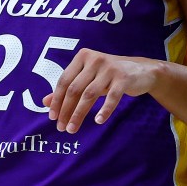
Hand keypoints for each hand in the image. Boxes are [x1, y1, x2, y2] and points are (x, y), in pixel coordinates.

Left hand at [43, 47, 159, 132]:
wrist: (141, 71)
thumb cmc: (109, 76)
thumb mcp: (88, 79)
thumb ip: (68, 88)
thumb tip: (45, 102)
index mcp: (83, 57)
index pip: (64, 80)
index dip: (57, 100)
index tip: (52, 117)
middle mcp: (95, 59)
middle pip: (75, 89)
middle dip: (66, 110)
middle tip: (61, 127)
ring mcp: (110, 68)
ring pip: (89, 95)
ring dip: (79, 114)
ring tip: (73, 129)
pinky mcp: (123, 78)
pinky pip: (111, 97)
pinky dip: (104, 110)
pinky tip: (97, 121)